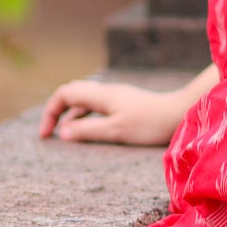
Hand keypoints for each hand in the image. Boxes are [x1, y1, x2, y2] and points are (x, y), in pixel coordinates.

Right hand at [38, 78, 184, 145]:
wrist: (179, 113)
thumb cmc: (149, 124)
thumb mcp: (115, 130)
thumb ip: (88, 131)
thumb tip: (62, 133)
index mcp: (101, 94)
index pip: (64, 93)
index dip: (50, 111)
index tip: (46, 135)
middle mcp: (106, 91)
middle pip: (72, 93)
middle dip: (57, 110)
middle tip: (51, 133)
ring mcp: (116, 96)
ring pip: (85, 100)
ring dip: (71, 115)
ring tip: (66, 135)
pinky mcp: (125, 104)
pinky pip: (97, 106)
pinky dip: (86, 117)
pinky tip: (89, 131)